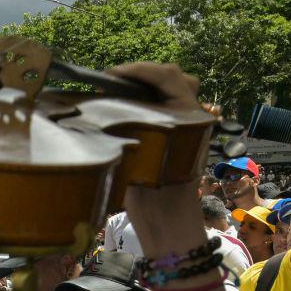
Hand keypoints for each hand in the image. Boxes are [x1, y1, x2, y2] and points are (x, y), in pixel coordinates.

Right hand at [110, 63, 204, 256]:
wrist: (167, 220)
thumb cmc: (155, 195)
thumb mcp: (141, 157)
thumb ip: (128, 127)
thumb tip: (101, 105)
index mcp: (189, 115)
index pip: (167, 76)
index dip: (138, 70)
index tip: (110, 75)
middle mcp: (190, 115)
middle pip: (172, 78)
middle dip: (143, 74)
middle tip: (114, 81)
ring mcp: (183, 124)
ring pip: (171, 90)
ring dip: (147, 86)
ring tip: (120, 91)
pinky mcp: (173, 135)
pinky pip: (163, 107)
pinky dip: (146, 102)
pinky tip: (124, 109)